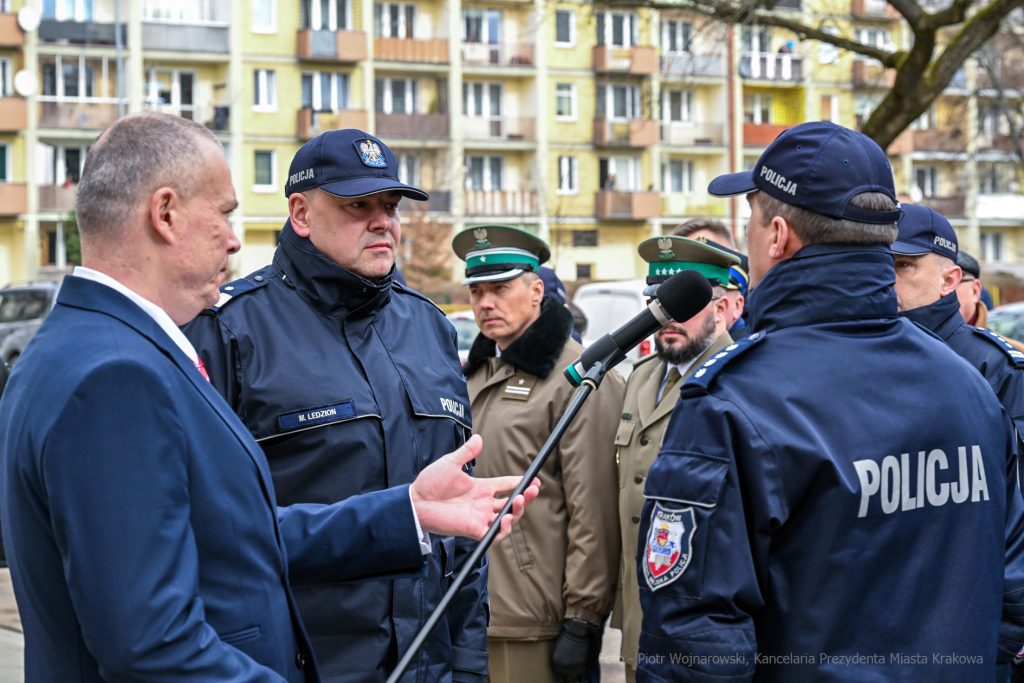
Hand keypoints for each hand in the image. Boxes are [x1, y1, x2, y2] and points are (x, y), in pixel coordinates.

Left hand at [410, 435, 539, 542]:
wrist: (415, 501)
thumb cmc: (430, 483)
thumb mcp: (450, 463)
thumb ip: (466, 453)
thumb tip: (479, 437)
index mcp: (481, 488)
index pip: (507, 486)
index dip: (522, 483)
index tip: (534, 479)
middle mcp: (484, 504)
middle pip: (512, 503)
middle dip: (526, 498)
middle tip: (534, 490)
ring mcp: (480, 517)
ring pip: (508, 518)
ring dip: (518, 511)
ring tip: (520, 500)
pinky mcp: (474, 529)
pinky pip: (494, 534)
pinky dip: (503, 529)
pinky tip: (506, 518)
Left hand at [550, 619, 600, 680]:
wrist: (578, 630)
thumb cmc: (568, 634)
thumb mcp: (559, 646)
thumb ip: (560, 656)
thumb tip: (564, 661)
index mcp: (554, 663)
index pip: (559, 672)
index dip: (565, 669)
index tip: (569, 665)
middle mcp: (562, 668)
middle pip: (567, 676)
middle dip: (571, 672)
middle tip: (575, 666)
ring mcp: (573, 670)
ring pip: (576, 680)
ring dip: (578, 676)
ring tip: (580, 671)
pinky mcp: (583, 668)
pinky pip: (584, 679)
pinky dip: (585, 677)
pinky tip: (585, 673)